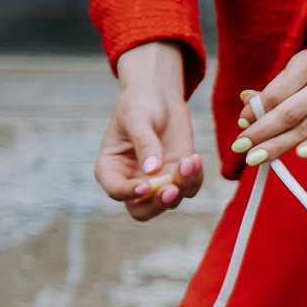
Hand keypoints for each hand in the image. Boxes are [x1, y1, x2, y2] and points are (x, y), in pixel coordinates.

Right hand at [96, 42, 204, 220]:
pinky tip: (195, 158)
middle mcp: (132, 180)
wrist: (160, 96)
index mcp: (111, 167)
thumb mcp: (137, 118)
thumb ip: (144, 143)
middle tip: (173, 189)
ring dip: (183, 185)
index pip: (115, 191)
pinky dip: (195, 179)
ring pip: (170, 201)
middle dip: (158, 204)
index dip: (128, 193)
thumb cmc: (140, 103)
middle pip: (141, 211)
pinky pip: (189, 189)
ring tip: (189, 159)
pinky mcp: (178, 175)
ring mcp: (157, 181)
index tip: (146, 186)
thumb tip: (152, 171)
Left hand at [231, 23, 306, 170]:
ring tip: (256, 157)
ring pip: (305, 130)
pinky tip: (298, 154)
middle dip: (261, 133)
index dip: (255, 112)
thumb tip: (246, 104)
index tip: (242, 125)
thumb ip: (274, 88)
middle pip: (288, 114)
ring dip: (278, 146)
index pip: (275, 94)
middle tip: (240, 148)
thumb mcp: (298, 68)